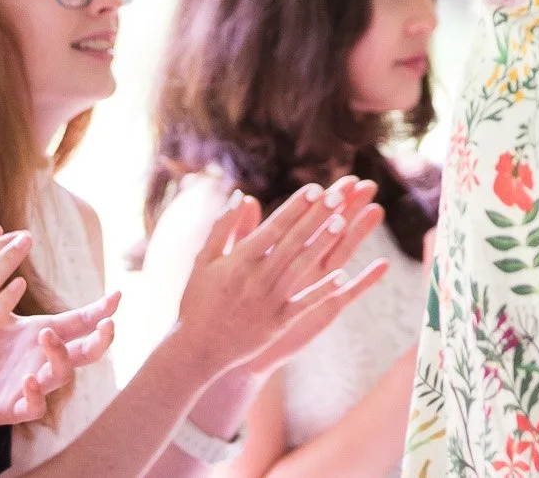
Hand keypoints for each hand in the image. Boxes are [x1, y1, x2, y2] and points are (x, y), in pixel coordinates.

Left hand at [0, 288, 120, 428]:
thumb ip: (1, 276)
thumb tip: (15, 237)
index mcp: (43, 332)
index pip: (80, 320)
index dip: (101, 310)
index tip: (118, 294)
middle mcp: (44, 357)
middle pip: (87, 351)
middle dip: (102, 339)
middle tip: (107, 325)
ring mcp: (33, 382)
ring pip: (64, 375)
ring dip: (60, 355)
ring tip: (45, 334)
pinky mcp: (13, 406)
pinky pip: (35, 407)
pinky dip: (36, 395)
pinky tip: (29, 380)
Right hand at [170, 182, 386, 383]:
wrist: (196, 350)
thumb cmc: (198, 301)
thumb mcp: (203, 261)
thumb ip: (223, 227)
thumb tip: (242, 195)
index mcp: (238, 261)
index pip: (273, 227)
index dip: (295, 207)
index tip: (315, 188)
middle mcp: (256, 278)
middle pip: (292, 242)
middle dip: (316, 217)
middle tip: (339, 194)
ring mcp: (268, 301)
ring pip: (301, 267)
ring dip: (322, 244)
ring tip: (342, 222)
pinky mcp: (277, 324)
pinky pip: (304, 305)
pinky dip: (322, 291)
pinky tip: (343, 276)